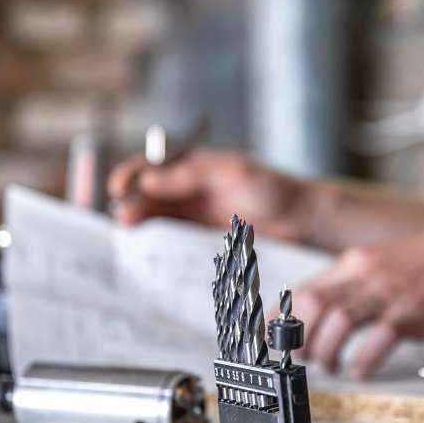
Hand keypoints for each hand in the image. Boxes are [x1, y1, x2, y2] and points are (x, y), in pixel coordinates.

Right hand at [107, 149, 312, 241]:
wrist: (303, 221)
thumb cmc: (274, 189)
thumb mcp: (235, 172)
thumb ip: (193, 173)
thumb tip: (151, 179)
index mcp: (193, 166)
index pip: (151, 166)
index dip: (131, 175)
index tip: (120, 189)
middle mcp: (188, 190)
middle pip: (146, 196)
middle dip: (131, 205)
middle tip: (125, 220)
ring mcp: (193, 217)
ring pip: (155, 220)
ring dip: (140, 228)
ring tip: (131, 239)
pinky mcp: (201, 241)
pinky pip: (171, 243)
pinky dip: (157, 248)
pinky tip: (151, 256)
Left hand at [291, 225, 423, 378]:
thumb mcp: (386, 263)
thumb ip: (355, 282)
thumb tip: (325, 306)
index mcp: (356, 262)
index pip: (303, 289)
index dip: (282, 318)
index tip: (274, 339)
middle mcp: (366, 275)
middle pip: (312, 306)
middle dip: (298, 338)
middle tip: (299, 358)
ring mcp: (387, 294)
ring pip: (336, 323)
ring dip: (325, 352)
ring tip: (330, 366)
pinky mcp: (409, 315)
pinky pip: (374, 343)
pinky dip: (360, 362)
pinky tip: (360, 371)